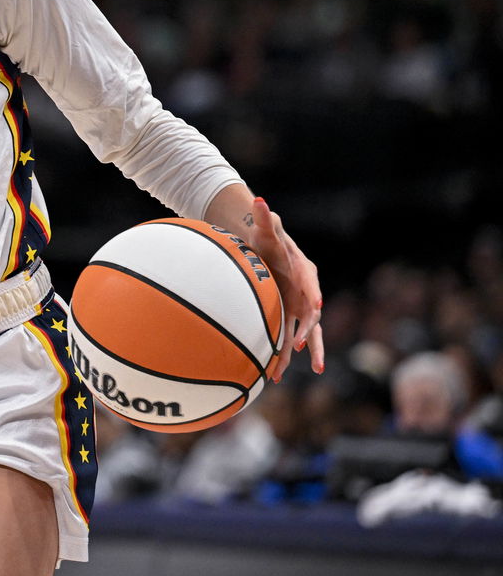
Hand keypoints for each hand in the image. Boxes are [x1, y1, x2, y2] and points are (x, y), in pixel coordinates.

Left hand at [245, 196, 323, 379]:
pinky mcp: (288, 316)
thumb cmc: (265, 239)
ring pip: (305, 331)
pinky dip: (286, 353)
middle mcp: (305, 291)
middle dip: (309, 332)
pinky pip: (289, 337)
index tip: (316, 305)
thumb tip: (259, 201)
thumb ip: (263, 217)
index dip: (313, 293)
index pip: (310, 281)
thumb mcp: (264, 228)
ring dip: (303, 350)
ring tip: (306, 369)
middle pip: (312, 314)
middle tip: (303, 347)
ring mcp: (298, 306)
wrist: (264, 251)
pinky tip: (275, 374)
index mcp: (303, 270)